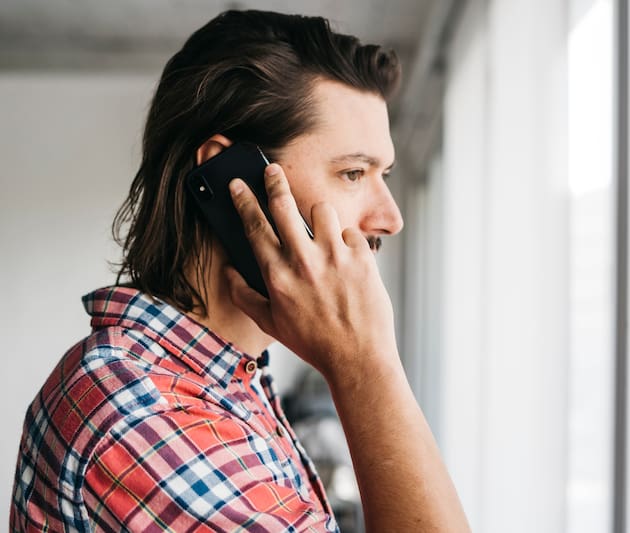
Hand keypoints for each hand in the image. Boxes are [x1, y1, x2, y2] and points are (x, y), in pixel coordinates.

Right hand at [226, 163, 398, 380]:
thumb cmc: (313, 342)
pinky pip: (351, 233)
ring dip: (319, 218)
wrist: (358, 357)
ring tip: (322, 237)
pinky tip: (348, 263)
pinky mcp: (362, 257)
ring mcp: (335, 256)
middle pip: (284, 205)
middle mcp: (303, 260)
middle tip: (272, 170)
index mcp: (277, 275)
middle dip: (274, 181)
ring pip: (322, 210)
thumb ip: (245, 296)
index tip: (238, 184)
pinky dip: (348, 244)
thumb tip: (230, 271)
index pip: (255, 226)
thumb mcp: (271, 324)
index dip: (244, 200)